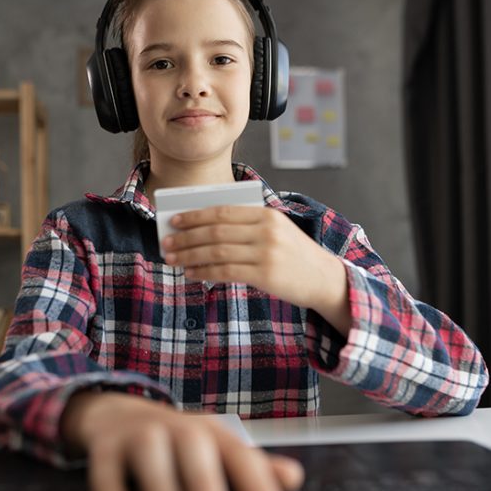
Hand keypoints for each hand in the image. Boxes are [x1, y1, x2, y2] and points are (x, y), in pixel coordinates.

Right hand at [60, 391, 304, 490]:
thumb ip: (253, 468)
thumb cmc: (178, 444)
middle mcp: (178, 429)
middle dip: (206, 486)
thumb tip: (294, 477)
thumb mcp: (216, 452)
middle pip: (195, 449)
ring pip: (151, 452)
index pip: (241, 456)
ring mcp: (140, 433)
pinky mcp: (105, 445)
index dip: (257, 486)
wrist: (117, 413)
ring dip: (161, 489)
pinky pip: (105, 467)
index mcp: (213, 434)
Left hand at [162, 205, 351, 333]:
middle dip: (187, 237)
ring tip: (173, 258)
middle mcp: (266, 231)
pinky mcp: (265, 275)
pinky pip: (225, 272)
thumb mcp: (275, 232)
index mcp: (266, 214)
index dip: (196, 216)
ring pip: (217, 251)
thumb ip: (245, 227)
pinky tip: (190, 273)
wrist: (324, 279)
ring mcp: (266, 253)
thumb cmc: (292, 255)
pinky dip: (203, 272)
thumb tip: (201, 230)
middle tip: (166, 242)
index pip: (223, 212)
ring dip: (190, 255)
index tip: (175, 220)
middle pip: (216, 231)